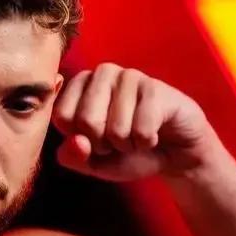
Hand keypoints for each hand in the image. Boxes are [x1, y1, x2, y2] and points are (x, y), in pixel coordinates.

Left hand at [52, 63, 214, 181]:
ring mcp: (130, 76)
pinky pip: (142, 131)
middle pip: (86, 122)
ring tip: (137, 134)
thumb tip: (76, 141)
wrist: (173, 152)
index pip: (62, 117)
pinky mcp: (155, 88)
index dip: (80, 140)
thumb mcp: (92, 162)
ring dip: (128, 144)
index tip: (96, 138)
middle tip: (119, 138)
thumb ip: (73, 156)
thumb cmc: (127, 152)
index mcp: (79, 84)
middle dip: (104, 144)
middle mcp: (102, 72)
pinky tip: (154, 132)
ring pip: (116, 129)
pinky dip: (147, 142)